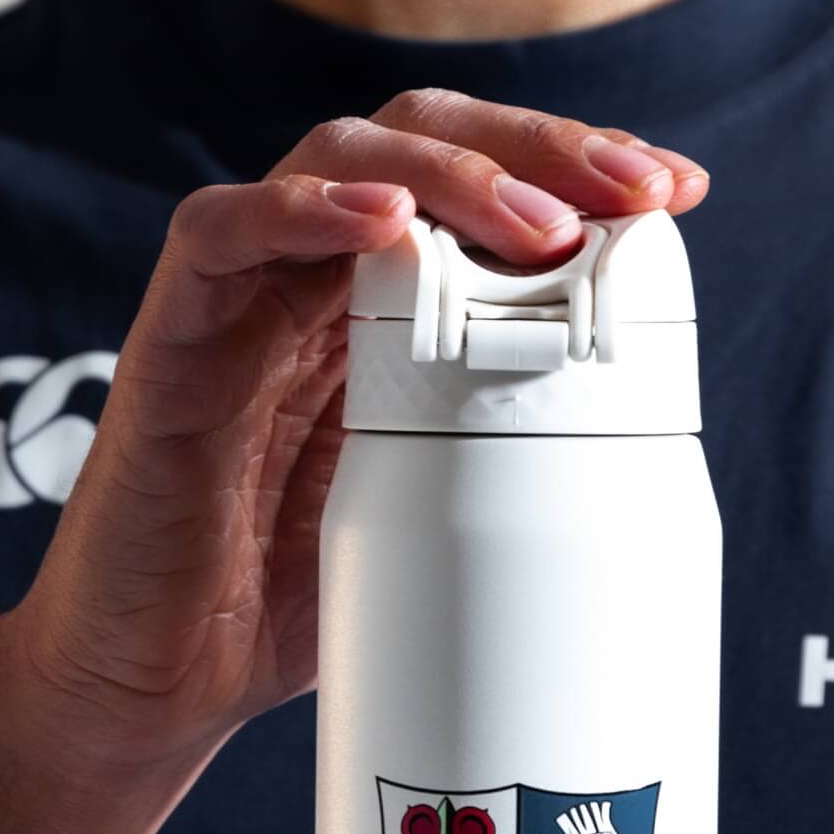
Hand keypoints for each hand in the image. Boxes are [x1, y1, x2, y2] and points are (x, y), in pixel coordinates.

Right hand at [0, 91, 706, 781]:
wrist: (157, 688)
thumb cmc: (284, 613)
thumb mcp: (431, 529)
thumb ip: (497, 460)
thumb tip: (633, 453)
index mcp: (382, 320)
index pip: (479, 194)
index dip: (576, 174)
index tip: (676, 194)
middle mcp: (314, 289)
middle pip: (426, 144)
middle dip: (543, 146)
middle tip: (638, 186)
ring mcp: (242, 307)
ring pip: (338, 160)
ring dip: (451, 173)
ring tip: (540, 225)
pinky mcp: (171, 343)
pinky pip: (221, 234)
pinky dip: (302, 211)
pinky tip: (387, 224)